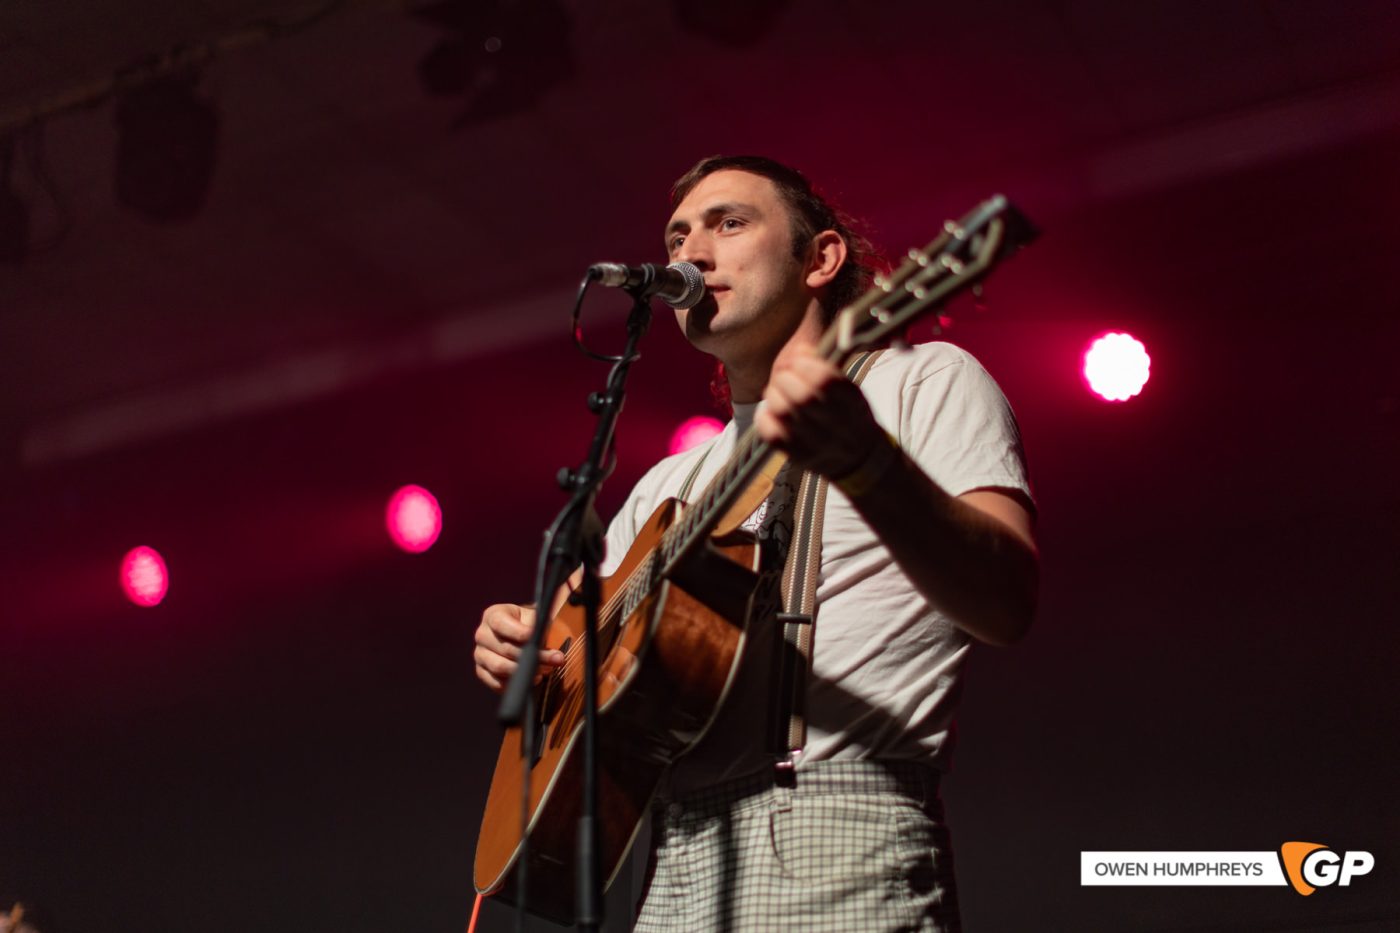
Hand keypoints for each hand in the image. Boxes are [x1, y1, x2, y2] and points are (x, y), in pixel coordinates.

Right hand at [474, 603, 565, 693]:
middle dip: (532, 655)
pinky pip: (496, 683)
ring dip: (524, 671)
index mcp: (492, 615)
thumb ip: (539, 628)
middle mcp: (482, 634)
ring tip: (544, 670)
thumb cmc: (529, 624)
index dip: (519, 632)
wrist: (521, 635)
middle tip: (555, 659)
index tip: (537, 638)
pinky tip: (532, 679)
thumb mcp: (535, 618)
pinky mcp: (482, 672)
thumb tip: (543, 644)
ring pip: (499, 667)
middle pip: (504, 648)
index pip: (499, 623)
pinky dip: (515, 683)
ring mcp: (480, 654)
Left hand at [755, 344, 882, 477]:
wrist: (857, 457)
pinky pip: (772, 434)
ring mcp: (817, 444)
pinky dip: (764, 417)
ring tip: (776, 392)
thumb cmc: (849, 414)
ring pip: (783, 412)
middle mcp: (837, 426)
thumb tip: (798, 351)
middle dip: (784, 377)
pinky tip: (770, 411)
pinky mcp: (798, 457)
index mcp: (852, 403)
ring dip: (773, 394)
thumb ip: (824, 368)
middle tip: (783, 375)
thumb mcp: (848, 389)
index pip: (823, 379)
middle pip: (800, 395)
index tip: (797, 360)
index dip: (803, 364)